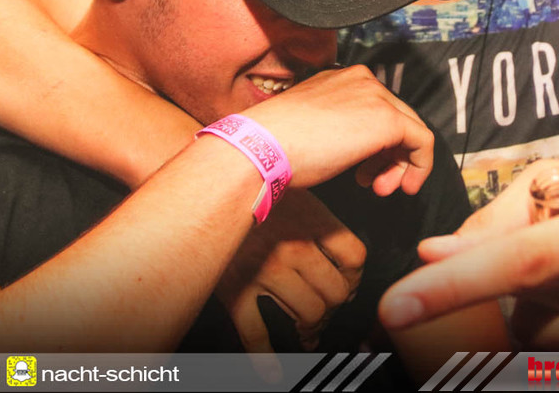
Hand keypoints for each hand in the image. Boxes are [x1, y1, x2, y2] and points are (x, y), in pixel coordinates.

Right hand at [217, 190, 364, 351]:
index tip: (348, 284)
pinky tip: (273, 372)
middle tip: (326, 310)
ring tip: (308, 331)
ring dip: (312, 328)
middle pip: (335, 291)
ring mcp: (264, 272)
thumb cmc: (251, 184)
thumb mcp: (296, 191)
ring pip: (308, 314)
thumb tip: (344, 258)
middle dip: (334, 306)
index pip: (354, 257)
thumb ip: (321, 221)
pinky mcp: (236, 290)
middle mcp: (293, 247)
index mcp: (312, 220)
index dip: (355, 276)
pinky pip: (256, 332)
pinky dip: (266, 358)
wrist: (203, 185)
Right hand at [241, 65, 433, 195]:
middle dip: (390, 157)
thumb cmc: (277, 143)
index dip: (377, 145)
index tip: (366, 172)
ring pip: (410, 130)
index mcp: (341, 79)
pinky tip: (406, 186)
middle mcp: (361, 80)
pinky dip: (419, 166)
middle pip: (396, 118)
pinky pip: (422, 142)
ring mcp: (376, 97)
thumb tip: (352, 145)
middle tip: (377, 184)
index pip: (376, 108)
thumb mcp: (312, 126)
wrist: (265, 148)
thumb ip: (338, 126)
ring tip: (382, 188)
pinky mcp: (388, 119)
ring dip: (400, 165)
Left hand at [378, 159, 558, 348]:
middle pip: (523, 303)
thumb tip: (433, 253)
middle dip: (507, 279)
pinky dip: (557, 323)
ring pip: (537, 332)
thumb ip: (496, 218)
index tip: (396, 305)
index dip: (455, 283)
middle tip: (543, 245)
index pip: (523, 261)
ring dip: (532, 304)